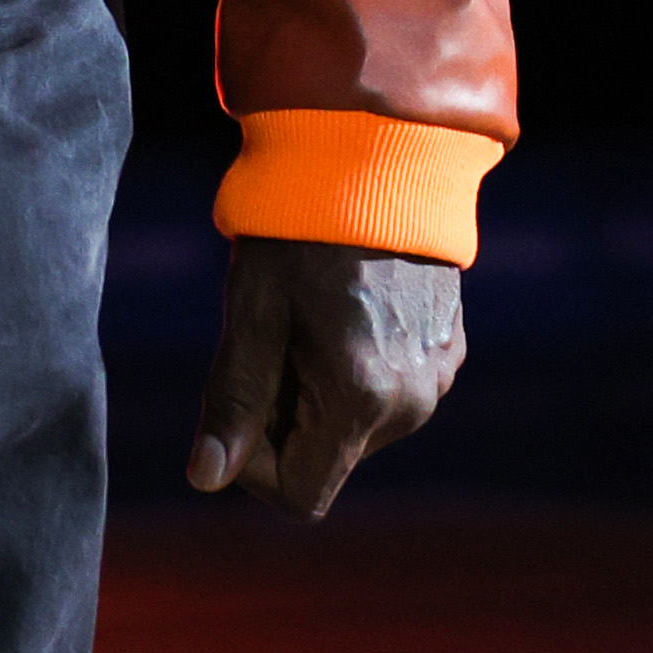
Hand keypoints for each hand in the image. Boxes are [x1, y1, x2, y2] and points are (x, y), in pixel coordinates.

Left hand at [188, 238, 465, 517]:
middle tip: (266, 338)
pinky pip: (388, 391)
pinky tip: (339, 307)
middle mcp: (412, 405)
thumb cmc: (299, 233)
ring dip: (316, 392)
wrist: (375, 157)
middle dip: (283, 417)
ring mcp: (437, 379)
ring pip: (355, 426)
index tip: (236, 401)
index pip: (301, 495)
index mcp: (361, 401)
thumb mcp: (252, 313)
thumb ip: (232, 400)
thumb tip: (204, 479)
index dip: (253, 465)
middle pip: (327, 457)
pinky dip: (353, 369)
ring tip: (303, 316)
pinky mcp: (448, 353)